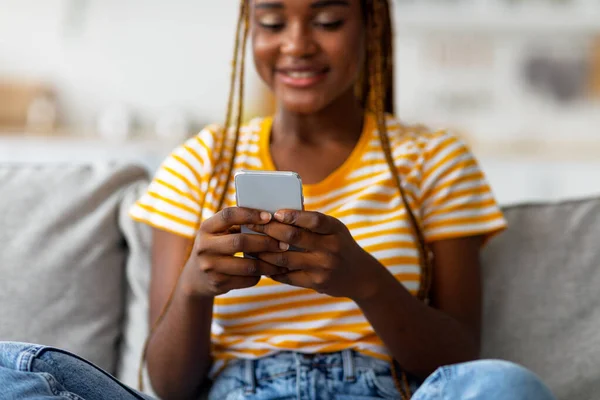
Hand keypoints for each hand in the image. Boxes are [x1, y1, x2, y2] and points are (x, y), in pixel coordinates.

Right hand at [180, 207, 287, 297]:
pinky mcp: (218, 283)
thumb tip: (270, 218)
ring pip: (247, 265)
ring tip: (283, 259)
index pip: (228, 215)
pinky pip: (247, 279)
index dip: (249, 214)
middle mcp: (204, 247)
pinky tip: (271, 270)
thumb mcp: (218, 233)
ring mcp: (210, 267)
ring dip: (269, 263)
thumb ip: (237, 225)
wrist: (195, 278)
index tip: (269, 217)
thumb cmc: (216, 247)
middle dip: (266, 242)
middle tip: (284, 244)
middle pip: (240, 242)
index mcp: (206, 228)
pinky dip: (261, 274)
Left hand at [247, 210, 388, 299]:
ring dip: (264, 252)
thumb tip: (278, 213)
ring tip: (250, 246)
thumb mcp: (335, 230)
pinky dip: (272, 270)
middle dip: (270, 230)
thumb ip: (313, 223)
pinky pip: (288, 276)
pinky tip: (260, 264)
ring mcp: (324, 267)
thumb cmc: (340, 245)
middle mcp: (331, 248)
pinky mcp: (317, 282)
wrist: (361, 276)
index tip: (275, 213)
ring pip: (285, 258)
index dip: (293, 216)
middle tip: (252, 225)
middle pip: (294, 237)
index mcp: (335, 229)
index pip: (314, 220)